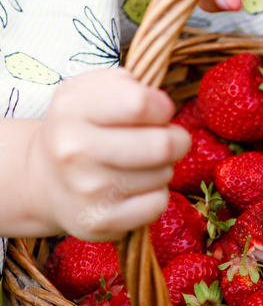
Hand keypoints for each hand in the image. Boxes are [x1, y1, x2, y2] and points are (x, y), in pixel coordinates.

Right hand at [26, 69, 188, 240]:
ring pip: (163, 175)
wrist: (43, 180)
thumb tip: (161, 104)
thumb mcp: (91, 91)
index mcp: (73, 108)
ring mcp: (87, 190)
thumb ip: (127, 84)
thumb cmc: (82, 128)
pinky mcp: (100, 222)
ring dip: (161, 169)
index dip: (162, 107)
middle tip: (165, 141)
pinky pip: (157, 204)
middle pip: (162, 146)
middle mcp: (74, 150)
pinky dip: (155, 195)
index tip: (158, 112)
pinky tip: (134, 190)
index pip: (140, 103)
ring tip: (138, 165)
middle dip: (176, 141)